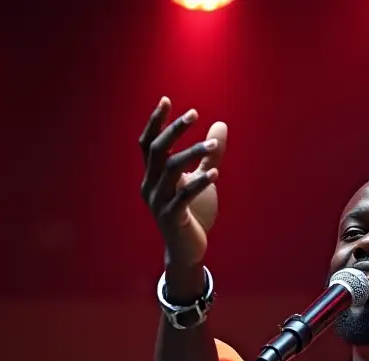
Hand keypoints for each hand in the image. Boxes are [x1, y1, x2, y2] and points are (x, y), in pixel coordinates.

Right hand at [139, 97, 227, 268]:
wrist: (188, 252)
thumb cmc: (194, 215)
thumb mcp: (203, 181)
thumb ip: (210, 156)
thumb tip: (221, 125)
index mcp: (152, 176)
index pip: (148, 144)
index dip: (155, 122)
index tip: (167, 100)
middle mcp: (150, 187)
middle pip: (157, 151)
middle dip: (175, 130)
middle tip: (194, 114)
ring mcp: (159, 203)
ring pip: (171, 170)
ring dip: (193, 154)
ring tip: (214, 145)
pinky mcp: (172, 218)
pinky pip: (184, 196)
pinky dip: (199, 183)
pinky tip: (215, 174)